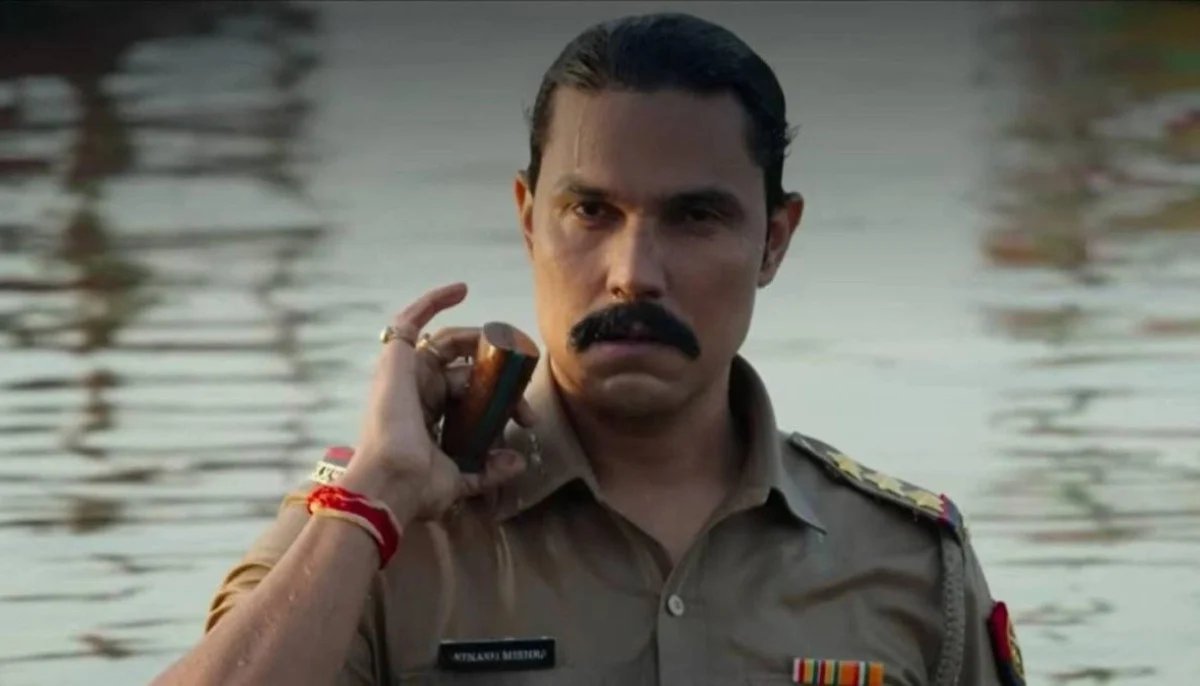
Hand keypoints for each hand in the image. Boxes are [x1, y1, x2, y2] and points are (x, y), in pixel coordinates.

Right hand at [341, 283, 535, 522]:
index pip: (466, 392)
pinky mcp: (397, 358)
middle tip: (525, 397)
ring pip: (449, 343)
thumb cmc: (415, 488)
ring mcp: (404, 373)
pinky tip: (461, 289)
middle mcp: (413, 391)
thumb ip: (486, 471)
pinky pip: (411, 318)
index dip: (498, 398)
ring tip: (511, 352)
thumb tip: (517, 463)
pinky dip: (433, 300)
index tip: (525, 417)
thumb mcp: (459, 480)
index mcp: (424, 416)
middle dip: (499, 376)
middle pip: (464, 368)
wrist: (393, 484)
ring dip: (482, 344)